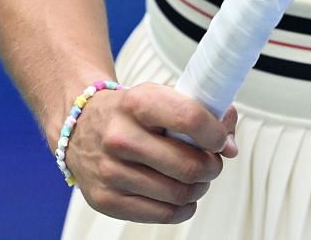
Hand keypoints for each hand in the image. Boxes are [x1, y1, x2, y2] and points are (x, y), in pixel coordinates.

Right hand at [64, 83, 238, 224]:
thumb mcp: (161, 97)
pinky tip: (181, 195)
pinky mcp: (107, 200)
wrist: (80, 127)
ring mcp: (111, 172)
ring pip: (179, 193)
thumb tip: (230, 144)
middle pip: (189, 165)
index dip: (216, 133)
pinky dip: (183, 207)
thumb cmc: (129, 113)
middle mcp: (120, 137)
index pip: (190, 118)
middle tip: (212, 162)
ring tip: (196, 177)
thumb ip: (202, 112)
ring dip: (199, 187)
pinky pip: (163, 214)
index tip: (221, 139)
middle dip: (212, 166)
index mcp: (136, 103)